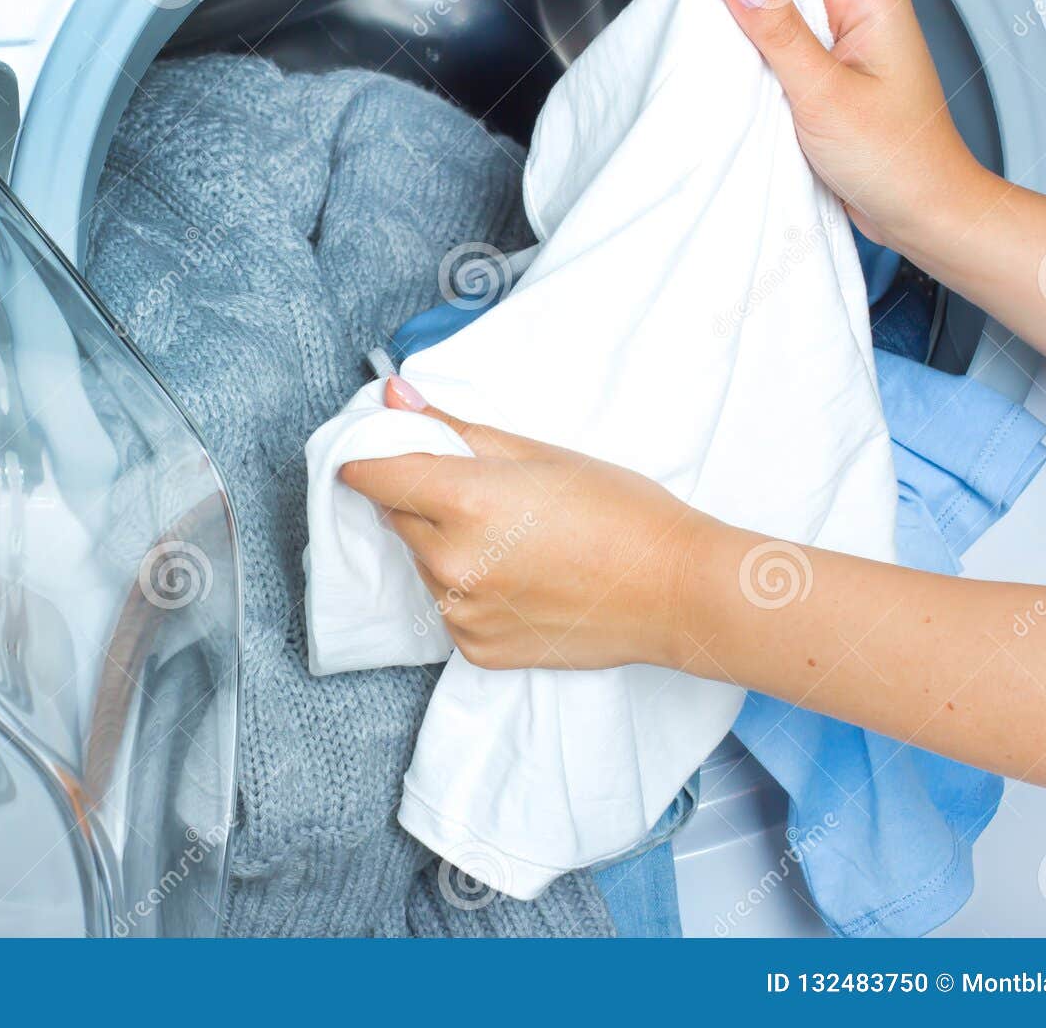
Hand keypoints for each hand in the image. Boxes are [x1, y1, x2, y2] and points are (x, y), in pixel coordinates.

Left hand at [337, 377, 714, 670]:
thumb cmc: (619, 510)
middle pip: (398, 518)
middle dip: (424, 501)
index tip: (379, 450)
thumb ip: (453, 428)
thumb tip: (393, 396)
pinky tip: (522, 580)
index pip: (372, 476)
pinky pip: (449, 607)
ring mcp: (461, 612)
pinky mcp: (475, 648)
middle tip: (485, 495)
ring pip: (424, 564)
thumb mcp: (537, 453)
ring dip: (446, 547)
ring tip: (515, 540)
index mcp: (462, 503)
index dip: (370, 458)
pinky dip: (471, 590)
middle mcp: (450, 564)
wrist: (675, 591)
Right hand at [721, 0, 987, 253]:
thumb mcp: (825, 93)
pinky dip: (754, 54)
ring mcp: (840, 39)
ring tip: (725, 51)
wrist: (920, 211)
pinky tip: (740, 76)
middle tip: (711, 16)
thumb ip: (780, 32)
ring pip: (779, 4)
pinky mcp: (824, 70)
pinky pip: (780, 43)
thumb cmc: (897, 158)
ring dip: (747, 23)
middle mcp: (857, 7)